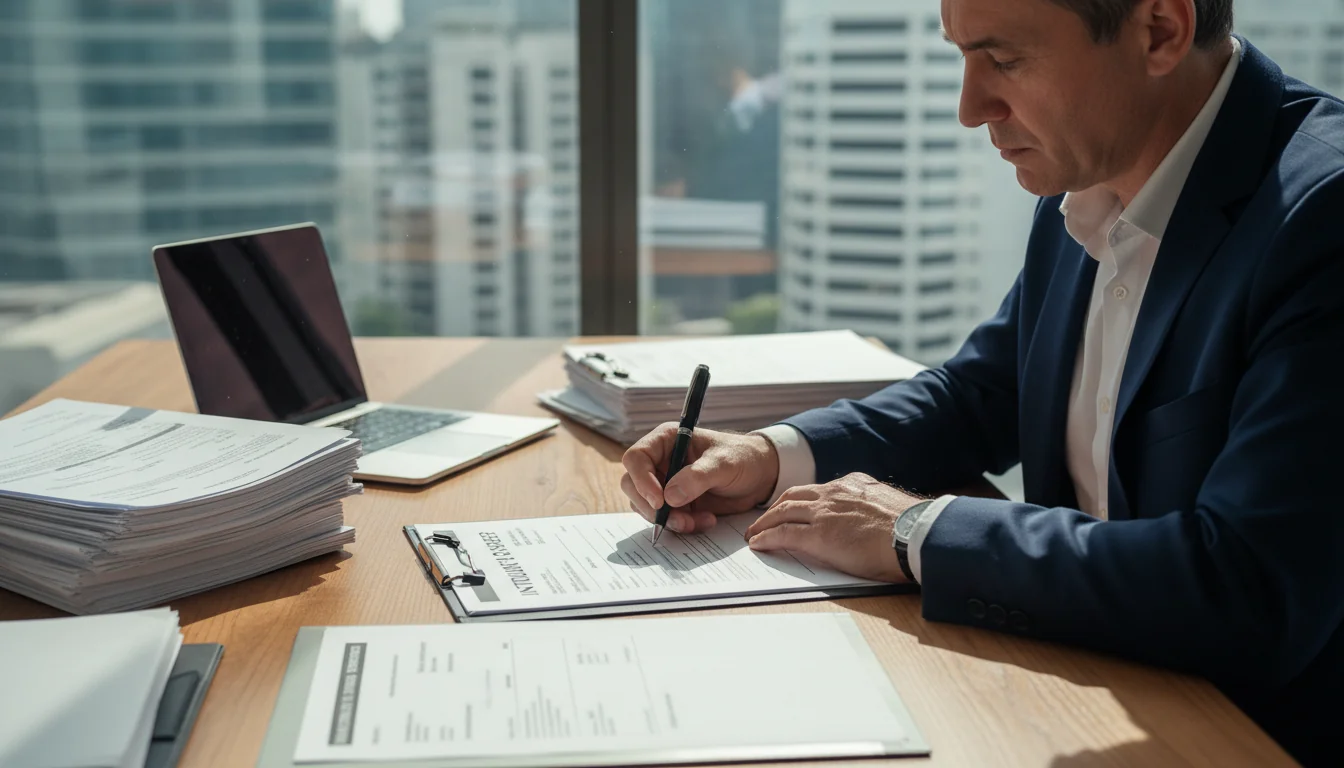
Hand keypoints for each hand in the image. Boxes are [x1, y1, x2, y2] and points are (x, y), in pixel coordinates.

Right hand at [621, 424, 779, 534]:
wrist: (759, 476)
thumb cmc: (742, 458)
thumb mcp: (723, 463)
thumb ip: (697, 477)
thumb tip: (669, 497)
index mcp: (665, 441)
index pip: (636, 458)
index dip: (641, 480)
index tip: (660, 501)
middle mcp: (660, 462)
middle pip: (633, 485)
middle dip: (652, 507)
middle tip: (678, 520)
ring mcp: (665, 484)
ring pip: (646, 506)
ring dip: (669, 520)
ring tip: (697, 522)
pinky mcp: (674, 504)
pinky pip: (665, 519)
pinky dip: (681, 525)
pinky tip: (705, 521)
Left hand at [745, 473, 921, 583]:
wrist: (919, 535)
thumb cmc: (915, 529)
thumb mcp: (890, 507)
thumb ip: (873, 508)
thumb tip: (872, 522)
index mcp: (854, 484)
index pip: (818, 489)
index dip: (801, 499)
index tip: (792, 507)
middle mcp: (836, 492)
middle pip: (793, 495)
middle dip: (775, 508)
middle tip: (763, 519)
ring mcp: (825, 512)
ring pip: (782, 511)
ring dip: (764, 523)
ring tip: (754, 533)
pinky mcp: (819, 536)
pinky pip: (783, 534)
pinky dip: (767, 538)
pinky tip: (758, 544)